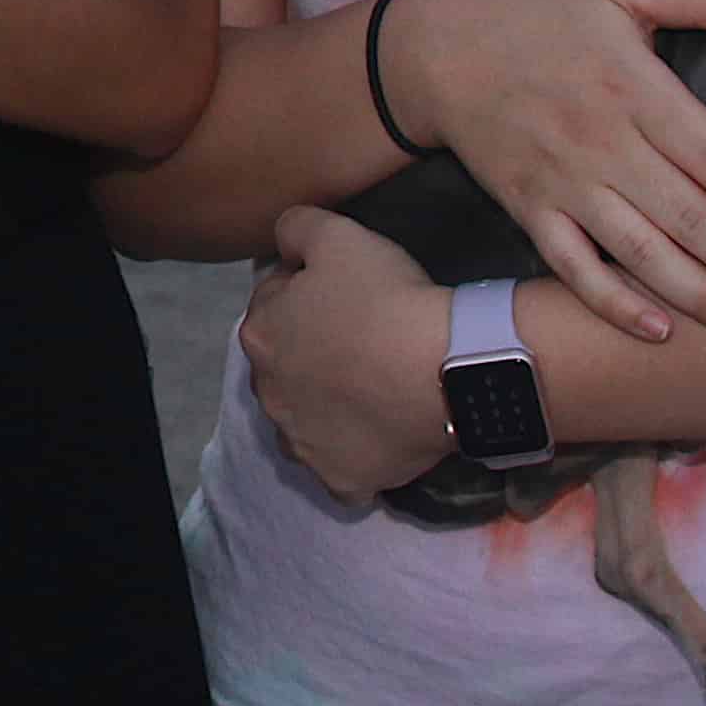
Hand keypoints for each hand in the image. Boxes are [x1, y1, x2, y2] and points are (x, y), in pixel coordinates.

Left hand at [240, 206, 456, 504]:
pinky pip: (341, 471)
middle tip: (365, 340)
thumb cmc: (388, 297)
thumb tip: (285, 238)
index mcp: (259, 335)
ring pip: (305, 422)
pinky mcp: (341, 479)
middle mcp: (269, 395)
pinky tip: (381, 436)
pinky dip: (356, 457)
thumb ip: (296, 226)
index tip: (348, 294)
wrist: (446, 368)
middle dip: (313, 353)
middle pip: (287, 366)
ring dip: (327, 408)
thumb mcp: (338, 234)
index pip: (274, 306)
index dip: (310, 294)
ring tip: (373, 389)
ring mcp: (302, 443)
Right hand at [393, 0, 705, 343]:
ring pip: (642, 253)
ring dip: (702, 298)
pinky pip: (575, 267)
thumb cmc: (534, 13)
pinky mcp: (528, 210)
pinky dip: (614, 303)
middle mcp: (603, 142)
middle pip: (691, 219)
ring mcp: (563, 183)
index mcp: (634, 86)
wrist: (432, 48)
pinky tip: (659, 331)